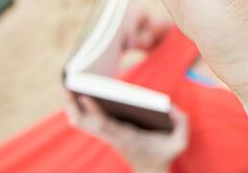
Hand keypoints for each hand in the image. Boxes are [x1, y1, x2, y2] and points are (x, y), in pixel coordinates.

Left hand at [65, 91, 187, 172]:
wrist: (152, 172)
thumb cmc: (165, 155)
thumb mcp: (180, 143)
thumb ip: (181, 124)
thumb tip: (170, 107)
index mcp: (127, 138)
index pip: (105, 124)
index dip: (94, 110)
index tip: (84, 95)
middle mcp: (112, 136)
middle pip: (84, 123)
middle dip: (72, 106)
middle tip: (66, 85)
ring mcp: (107, 135)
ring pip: (82, 123)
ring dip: (72, 106)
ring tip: (69, 85)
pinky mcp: (107, 132)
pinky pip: (87, 120)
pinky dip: (80, 108)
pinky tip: (78, 93)